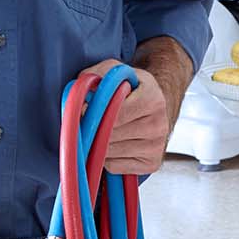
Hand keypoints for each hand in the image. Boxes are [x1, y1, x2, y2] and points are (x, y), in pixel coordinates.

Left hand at [84, 59, 176, 173]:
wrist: (157, 105)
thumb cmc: (133, 89)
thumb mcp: (118, 72)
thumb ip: (97, 75)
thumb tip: (80, 92)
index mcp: (153, 99)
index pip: (116, 115)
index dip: (93, 114)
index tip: (82, 111)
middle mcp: (159, 125)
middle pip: (110, 136)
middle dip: (92, 130)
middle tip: (86, 122)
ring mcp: (157, 147)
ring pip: (109, 153)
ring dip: (98, 144)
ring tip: (102, 131)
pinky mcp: (152, 163)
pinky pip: (115, 166)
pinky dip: (106, 157)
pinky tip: (113, 144)